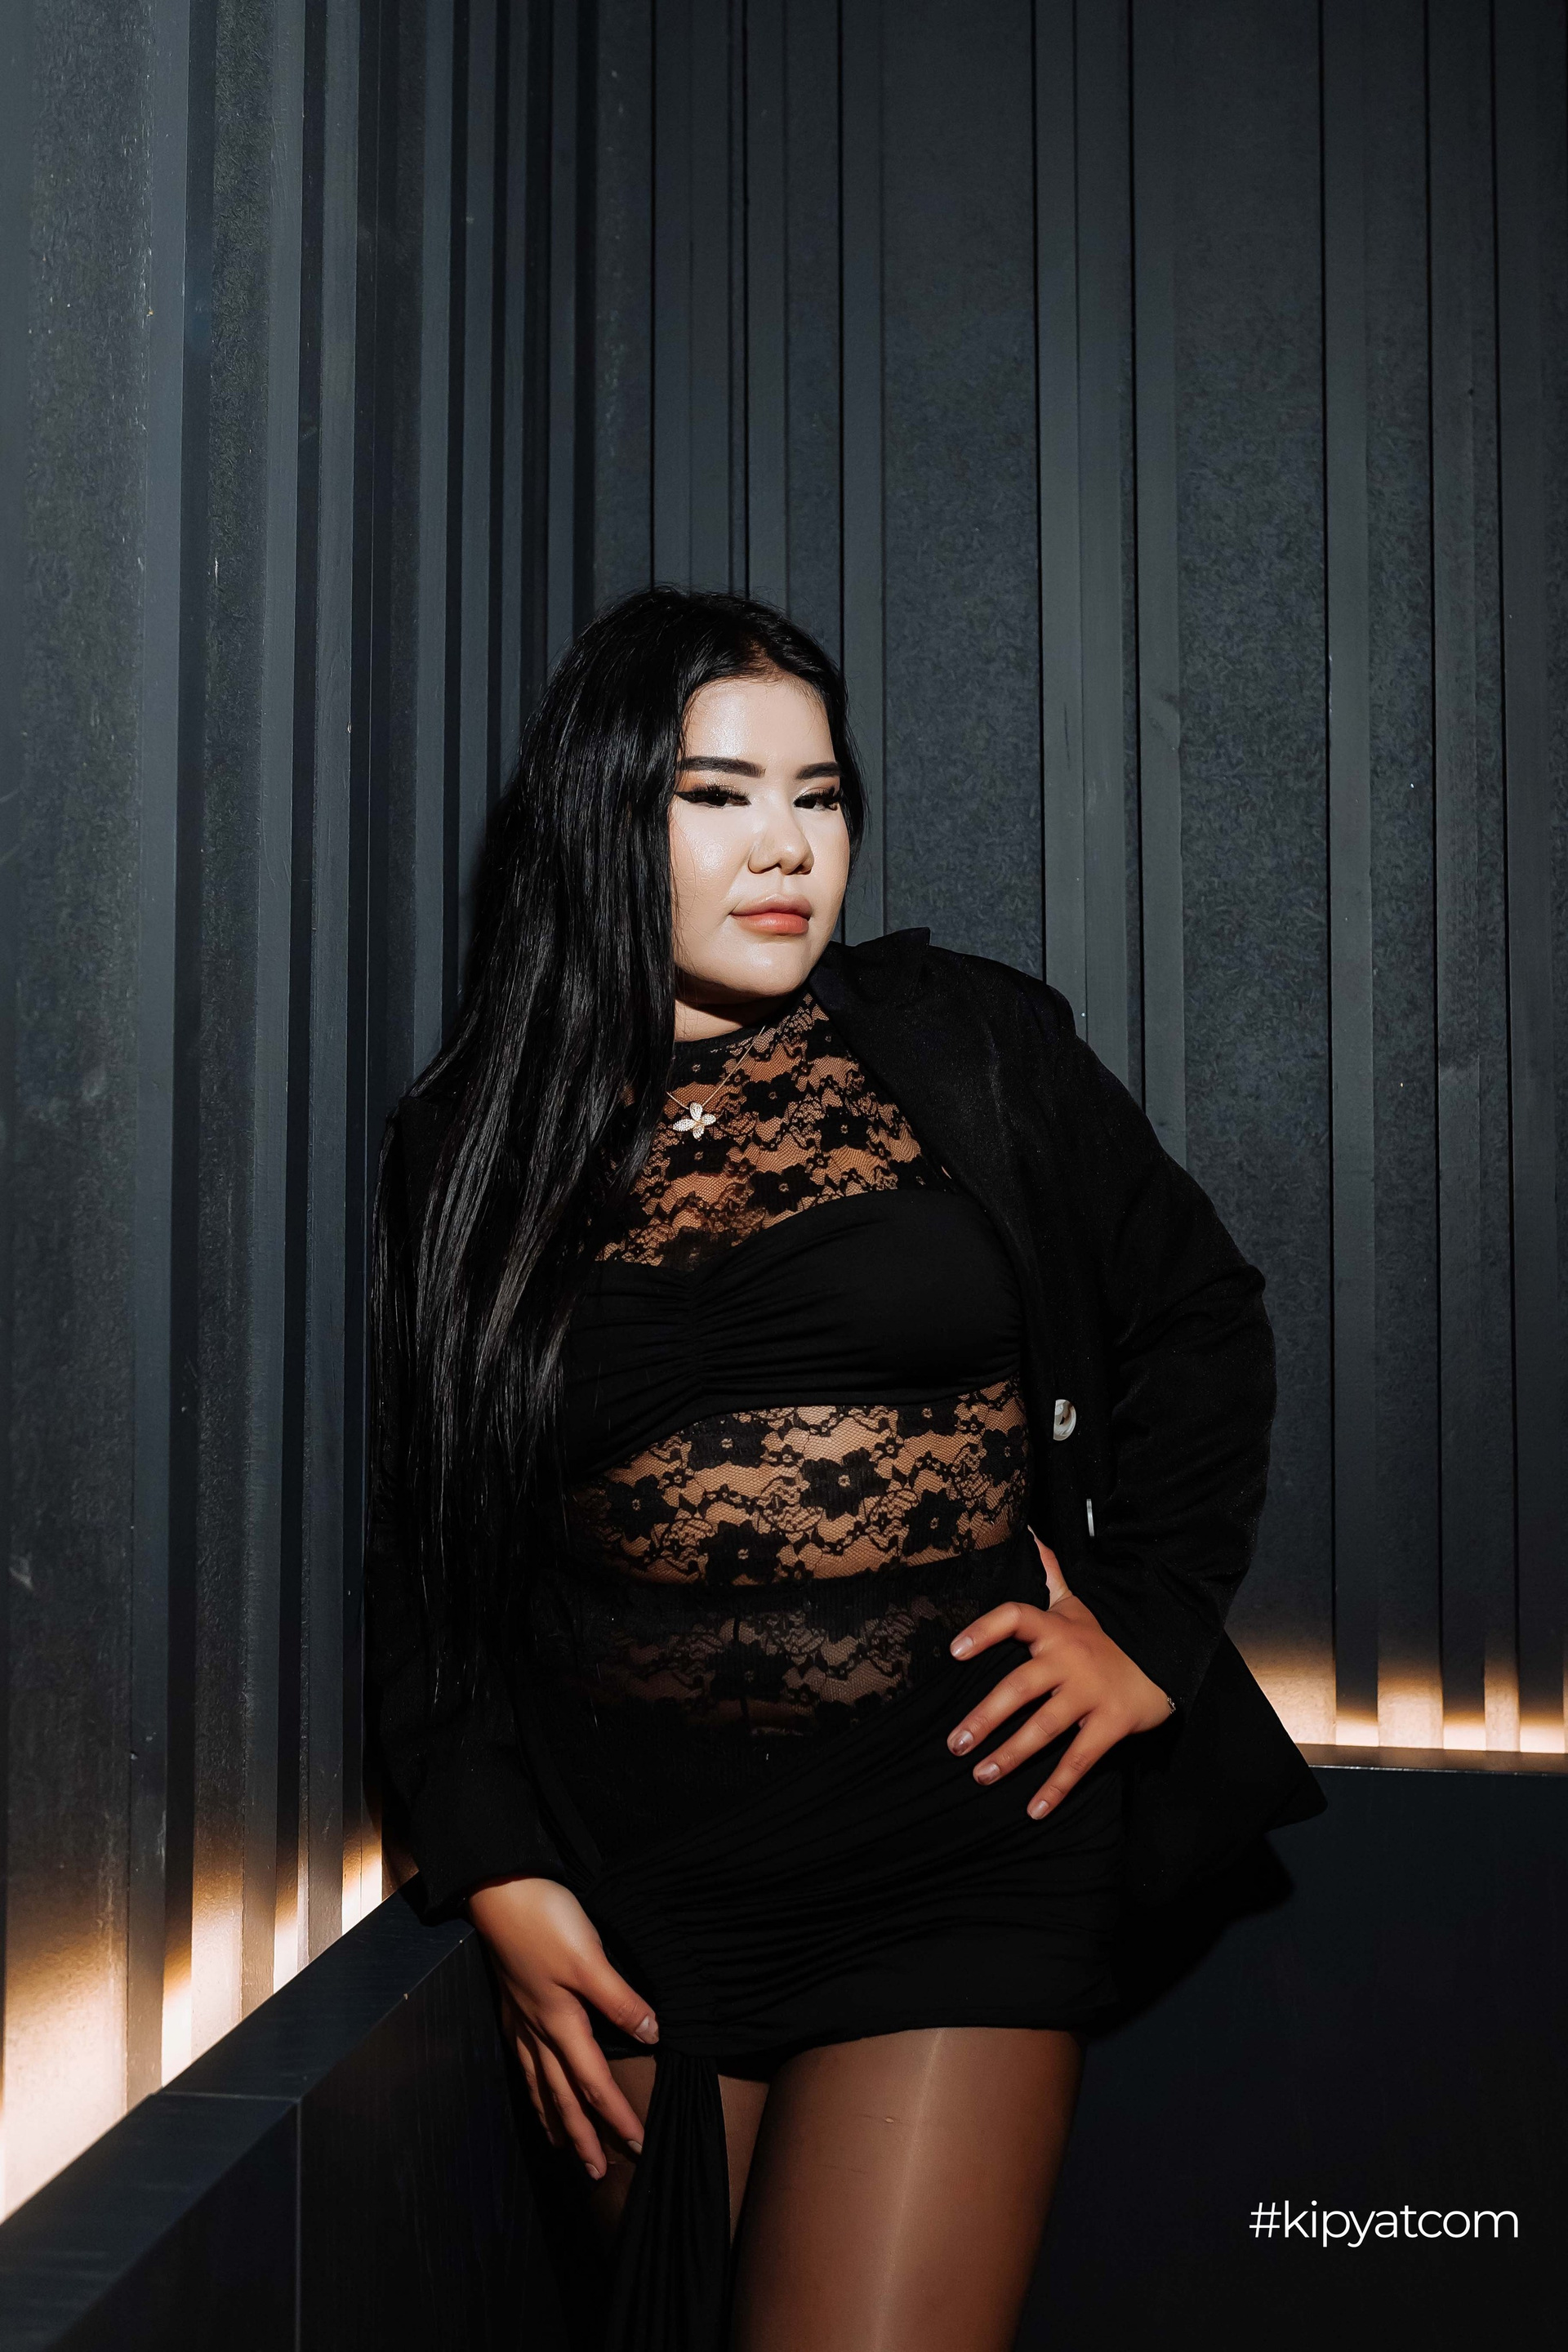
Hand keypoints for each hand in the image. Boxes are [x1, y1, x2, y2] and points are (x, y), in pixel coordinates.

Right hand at [467, 1875, 658, 2178]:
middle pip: (563, 2096)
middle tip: (597, 2173)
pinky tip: (533, 2088)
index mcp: (560, 2021)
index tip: (637, 2145)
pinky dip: (532, 2087)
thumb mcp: (589, 1956)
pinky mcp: (511, 2003)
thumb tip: (652, 2034)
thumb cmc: (544, 1919)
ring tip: (562, 2147)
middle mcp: (537, 2029)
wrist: (498, 1889)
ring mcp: (520, 2018)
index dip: (616, 2115)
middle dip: (582, 2137)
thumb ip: (619, 1998)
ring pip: (539, 2083)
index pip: (594, 2081)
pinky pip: (523, 2061)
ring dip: (554, 2119)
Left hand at [945, 1533, 1173, 1819]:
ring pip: (1043, 1728)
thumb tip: (1030, 1534)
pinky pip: (1078, 1760)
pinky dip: (1056, 1787)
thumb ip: (1048, 1575)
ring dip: (1010, 1755)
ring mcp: (1090, 1694)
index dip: (985, 1631)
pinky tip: (1033, 1810)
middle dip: (984, 1718)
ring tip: (980, 1776)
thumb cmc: (1103, 1640)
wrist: (1161, 1666)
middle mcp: (1069, 1660)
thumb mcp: (1075, 1606)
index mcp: (1055, 1630)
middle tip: (954, 1744)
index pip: (1015, 1617)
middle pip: (1018, 1687)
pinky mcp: (1110, 1725)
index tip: (954, 1652)